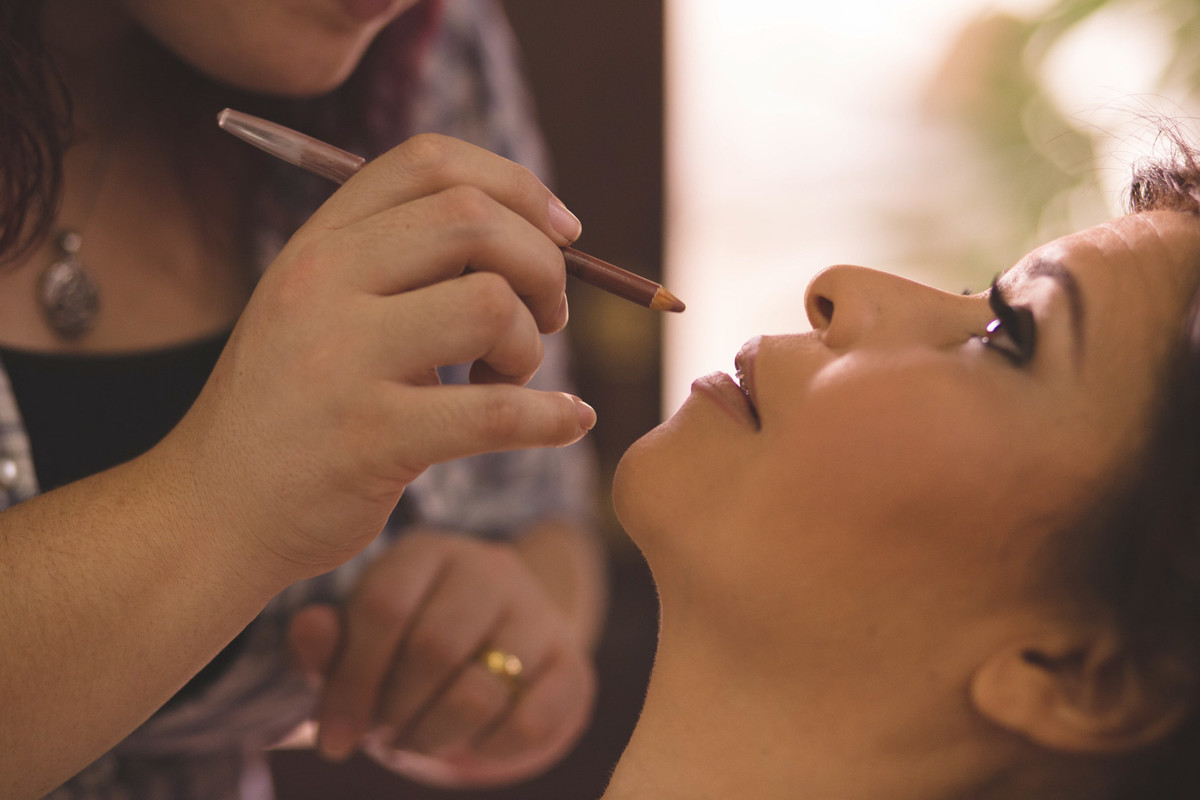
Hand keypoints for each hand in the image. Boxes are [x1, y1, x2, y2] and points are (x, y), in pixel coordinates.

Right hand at [154, 135, 593, 579]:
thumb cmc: (293, 406)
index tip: (562, 232)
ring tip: (508, 376)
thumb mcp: (321, 307)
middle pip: (472, 218)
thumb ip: (403, 263)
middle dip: (542, 263)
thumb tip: (533, 240)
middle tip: (545, 315)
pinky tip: (568, 423)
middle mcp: (323, 282)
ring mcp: (341, 359)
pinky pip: (495, 412)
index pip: (431, 162)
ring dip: (528, 344)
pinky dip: (552, 418)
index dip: (517, 186)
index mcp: (320, 241)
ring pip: (489, 303)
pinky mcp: (369, 437)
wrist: (213, 508)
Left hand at [288, 528, 596, 787]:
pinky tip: (468, 744)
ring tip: (417, 741)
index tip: (333, 738)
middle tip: (382, 737)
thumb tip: (307, 629)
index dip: (351, 682)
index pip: (384, 607)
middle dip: (395, 713)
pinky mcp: (572, 663)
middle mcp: (489, 568)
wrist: (500, 648)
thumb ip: (328, 639)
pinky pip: (529, 723)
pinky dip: (487, 750)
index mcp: (427, 552)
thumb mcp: (362, 638)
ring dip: (434, 737)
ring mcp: (538, 612)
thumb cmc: (410, 645)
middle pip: (434, 648)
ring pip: (481, 691)